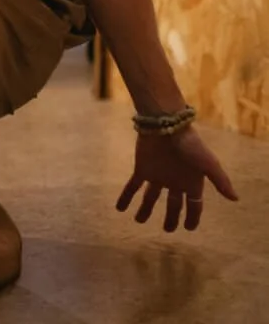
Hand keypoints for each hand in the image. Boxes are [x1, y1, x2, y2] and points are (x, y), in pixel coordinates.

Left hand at [116, 127, 237, 231]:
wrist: (166, 125)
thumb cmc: (190, 144)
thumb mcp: (209, 164)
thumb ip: (221, 181)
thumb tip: (235, 199)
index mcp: (191, 182)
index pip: (194, 205)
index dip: (193, 217)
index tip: (190, 229)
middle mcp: (174, 181)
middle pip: (172, 204)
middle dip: (170, 217)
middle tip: (167, 230)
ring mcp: (157, 176)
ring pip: (150, 197)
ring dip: (145, 210)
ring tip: (138, 221)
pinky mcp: (142, 169)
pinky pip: (132, 187)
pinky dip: (126, 197)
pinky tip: (120, 208)